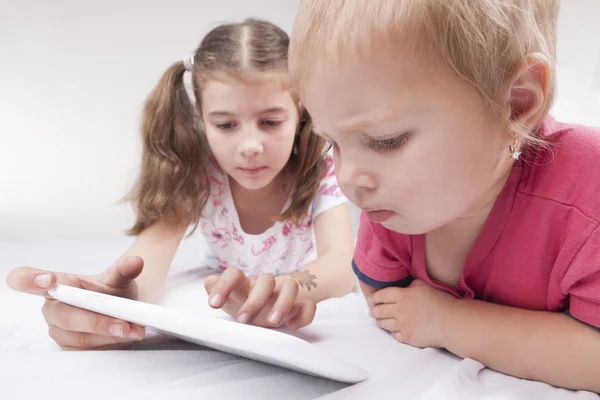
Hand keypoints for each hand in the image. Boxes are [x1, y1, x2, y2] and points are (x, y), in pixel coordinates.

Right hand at [6, 256, 145, 349]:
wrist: (121, 310)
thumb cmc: (111, 291)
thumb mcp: (119, 278)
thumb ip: (124, 270)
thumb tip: (136, 262)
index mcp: (56, 284)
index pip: (26, 279)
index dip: (30, 280)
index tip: (49, 281)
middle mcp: (52, 309)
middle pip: (66, 316)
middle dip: (96, 321)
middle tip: (123, 324)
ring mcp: (59, 331)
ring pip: (80, 338)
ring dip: (109, 335)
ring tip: (133, 330)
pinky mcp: (71, 350)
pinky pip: (89, 351)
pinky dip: (110, 344)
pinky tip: (127, 338)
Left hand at [204, 267, 315, 329]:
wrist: (267, 304)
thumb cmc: (243, 301)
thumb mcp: (228, 298)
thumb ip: (215, 289)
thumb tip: (209, 282)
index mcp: (245, 284)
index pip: (235, 274)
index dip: (224, 286)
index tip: (213, 305)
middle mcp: (266, 286)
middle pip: (266, 280)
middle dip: (255, 301)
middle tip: (243, 320)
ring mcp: (283, 294)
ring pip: (292, 287)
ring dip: (283, 304)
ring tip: (273, 322)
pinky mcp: (298, 306)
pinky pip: (309, 306)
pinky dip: (304, 315)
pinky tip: (292, 326)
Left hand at [368, 279, 455, 347]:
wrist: (451, 322)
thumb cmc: (440, 301)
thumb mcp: (424, 286)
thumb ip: (410, 285)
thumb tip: (404, 287)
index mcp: (402, 295)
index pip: (381, 296)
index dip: (374, 298)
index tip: (371, 299)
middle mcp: (398, 310)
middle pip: (379, 311)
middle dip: (374, 310)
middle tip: (372, 311)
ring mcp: (402, 325)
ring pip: (384, 324)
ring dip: (380, 322)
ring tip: (379, 321)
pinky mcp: (407, 338)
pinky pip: (394, 335)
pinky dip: (393, 332)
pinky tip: (394, 330)